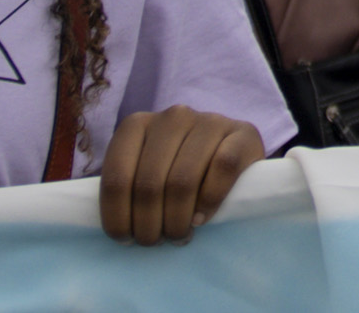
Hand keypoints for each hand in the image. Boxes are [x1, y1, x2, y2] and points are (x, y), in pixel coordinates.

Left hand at [94, 105, 260, 244]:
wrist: (231, 151)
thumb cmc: (178, 169)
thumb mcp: (144, 171)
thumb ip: (127, 189)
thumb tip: (117, 229)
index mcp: (136, 125)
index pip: (116, 179)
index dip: (117, 217)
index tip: (126, 239)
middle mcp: (171, 117)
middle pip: (149, 184)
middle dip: (149, 225)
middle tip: (156, 242)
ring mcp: (209, 121)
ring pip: (183, 181)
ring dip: (177, 221)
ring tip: (179, 236)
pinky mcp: (242, 133)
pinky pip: (222, 169)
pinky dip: (209, 201)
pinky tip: (202, 218)